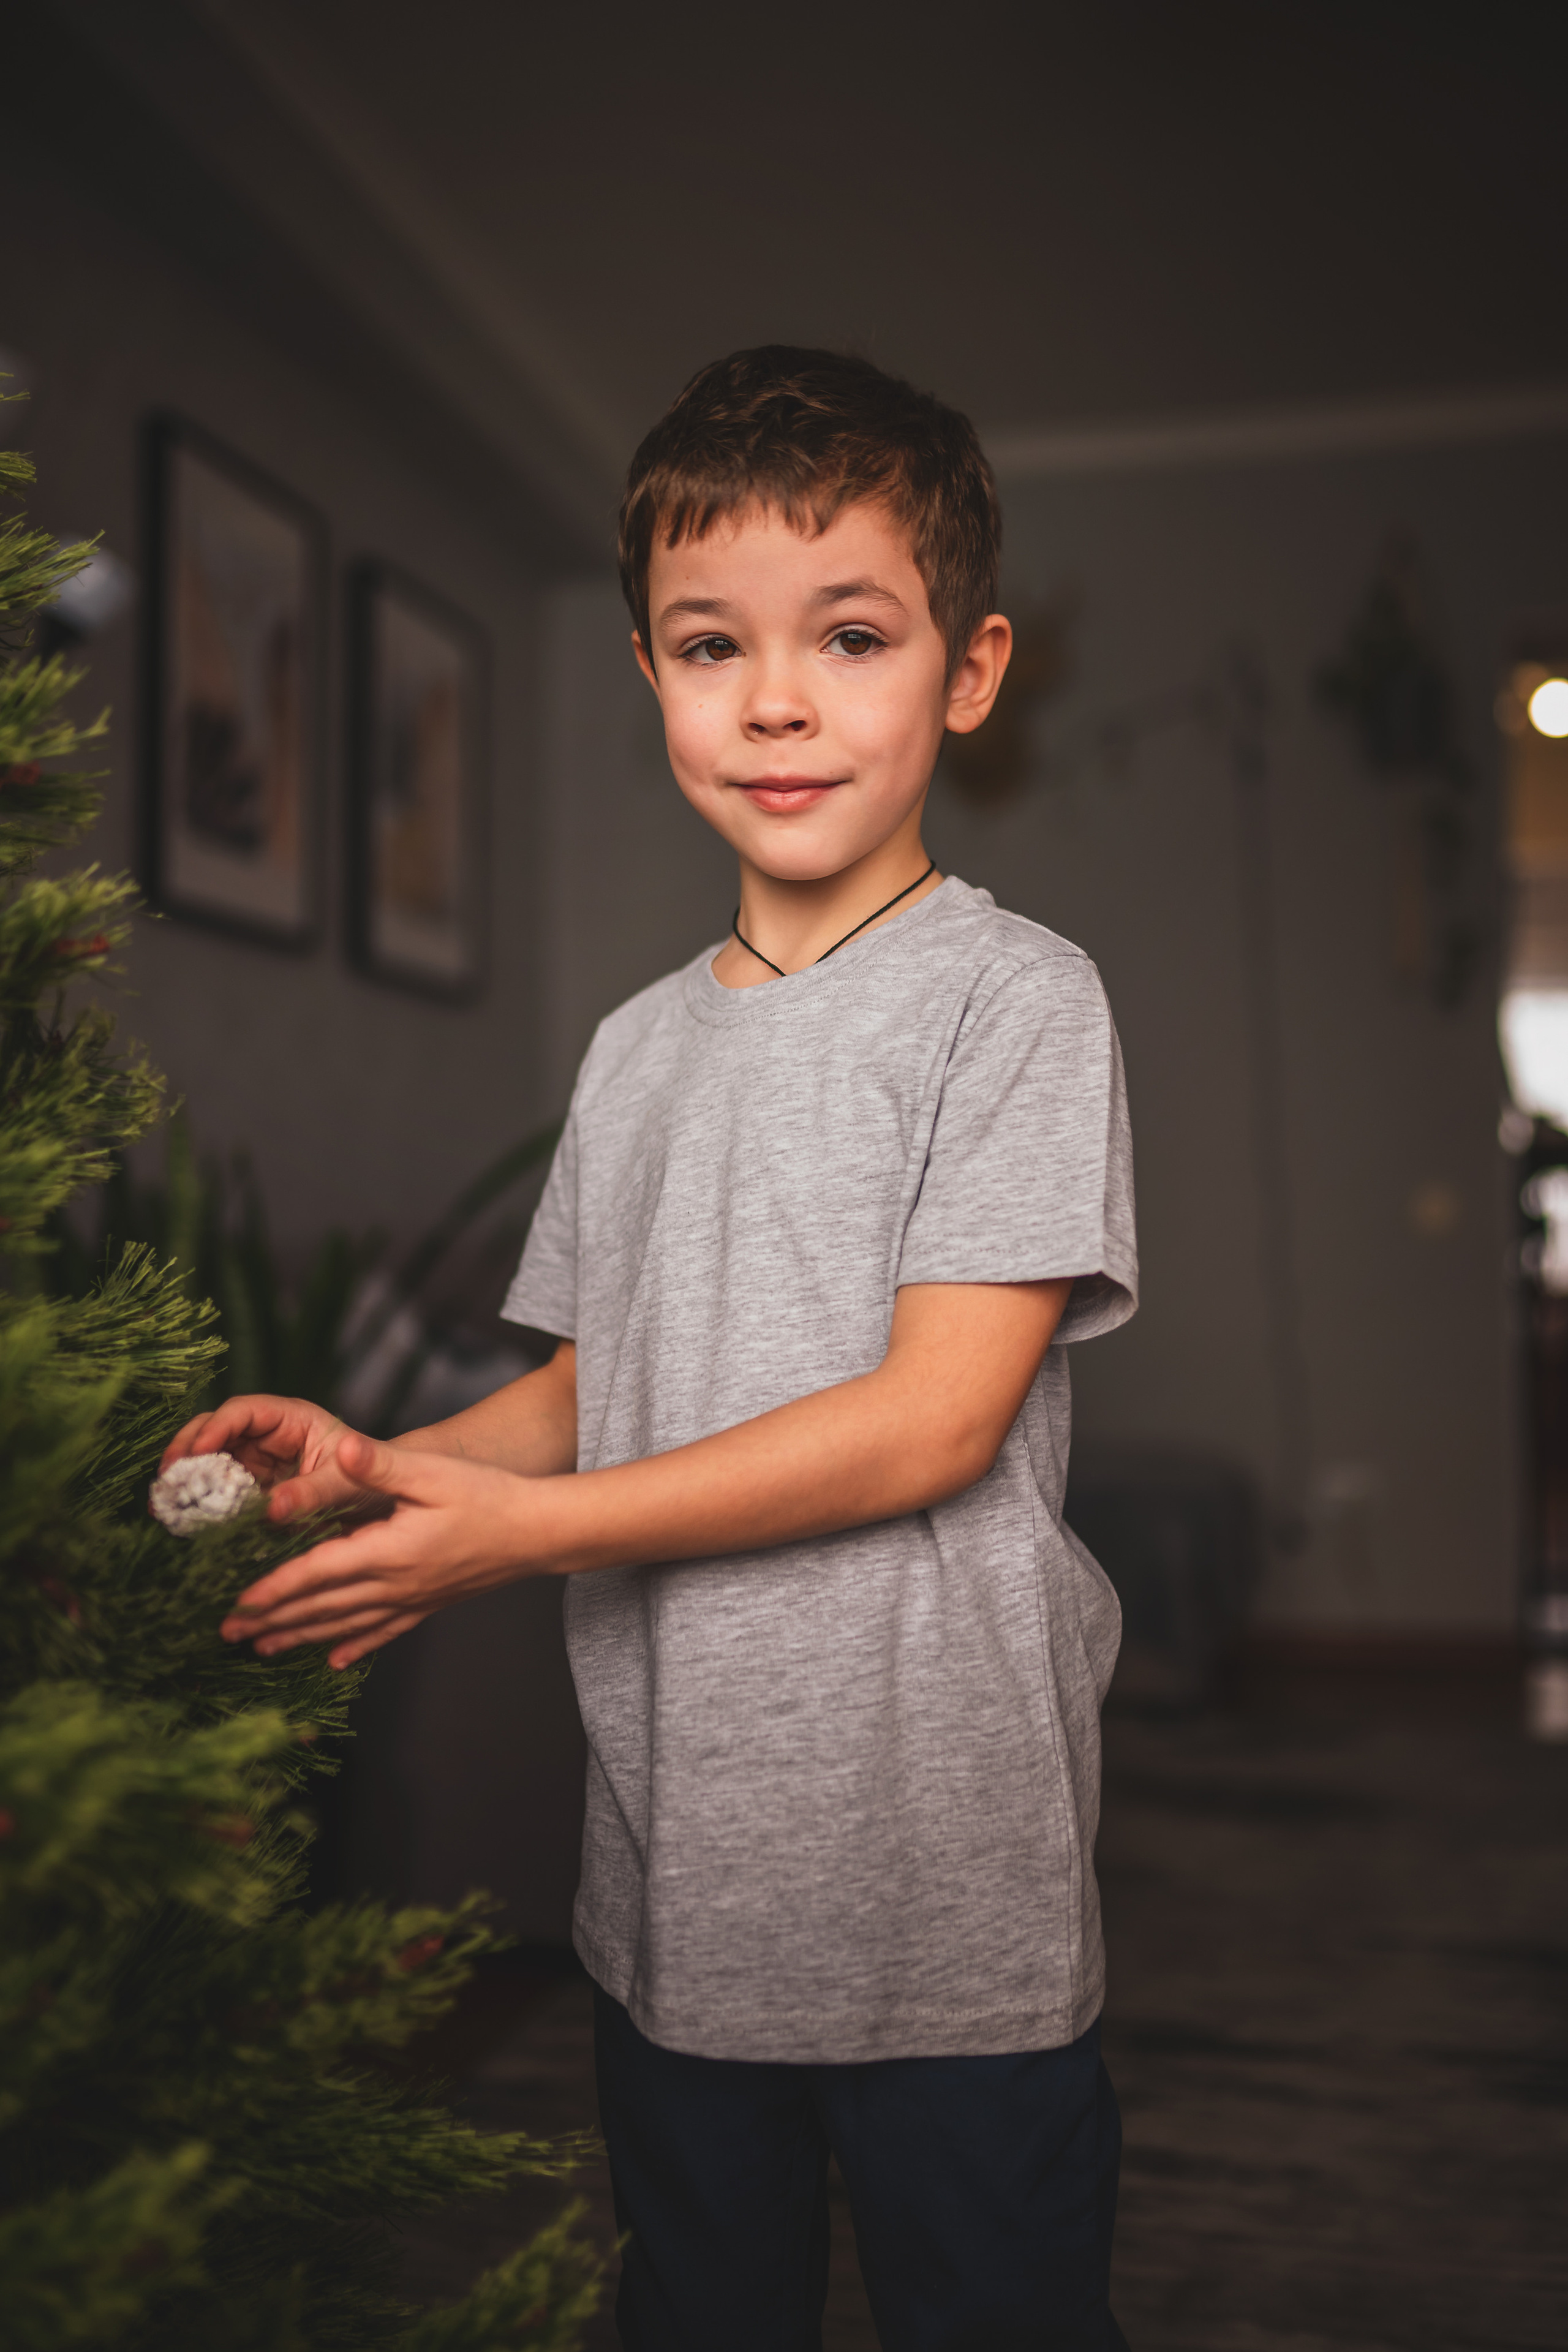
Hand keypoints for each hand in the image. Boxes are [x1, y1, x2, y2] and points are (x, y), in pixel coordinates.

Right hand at [160, 1394, 364, 1521]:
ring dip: (185, 1476)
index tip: (196, 1452)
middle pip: (216, 1429)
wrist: (381, 1500)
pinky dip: (198, 1499)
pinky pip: (218, 1487)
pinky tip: (179, 1517)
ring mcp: (256, 1459)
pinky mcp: (251, 1487)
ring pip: (210, 1458)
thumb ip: (312, 1493)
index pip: (244, 1410)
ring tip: (163, 1502)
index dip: (216, 1427)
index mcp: (292, 1418)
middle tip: (166, 1477)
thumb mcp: (345, 1484)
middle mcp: (268, 1434)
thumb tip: (272, 1508)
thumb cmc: (370, 1480)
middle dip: (188, 1449)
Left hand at [219, 1431, 548, 1668]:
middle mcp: (395, 1585)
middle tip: (226, 1635)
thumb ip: (378, 1464)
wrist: (539, 1531)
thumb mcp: (431, 1471)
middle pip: (321, 1608)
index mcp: (388, 1552)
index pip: (317, 1574)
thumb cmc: (488, 1496)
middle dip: (272, 1621)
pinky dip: (354, 1646)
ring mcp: (412, 1600)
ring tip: (263, 1649)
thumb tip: (336, 1447)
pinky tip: (334, 1660)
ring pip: (345, 1625)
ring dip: (301, 1637)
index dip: (274, 1589)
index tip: (237, 1603)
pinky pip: (383, 1632)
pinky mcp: (429, 1603)